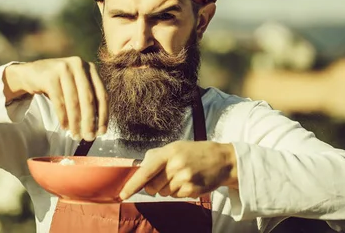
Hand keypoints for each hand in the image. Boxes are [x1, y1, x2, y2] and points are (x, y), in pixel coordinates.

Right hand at [3, 58, 107, 140]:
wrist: (31, 73)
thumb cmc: (60, 84)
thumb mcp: (77, 85)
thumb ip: (89, 99)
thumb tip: (99, 127)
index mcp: (91, 68)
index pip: (102, 94)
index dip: (104, 115)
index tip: (102, 132)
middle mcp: (79, 65)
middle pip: (88, 99)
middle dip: (89, 121)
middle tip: (89, 137)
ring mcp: (64, 69)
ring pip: (73, 102)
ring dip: (75, 122)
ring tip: (76, 135)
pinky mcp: (50, 76)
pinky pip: (59, 102)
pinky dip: (63, 117)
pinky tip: (65, 127)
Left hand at [119, 141, 238, 199]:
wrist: (221, 160)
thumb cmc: (195, 152)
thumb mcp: (175, 147)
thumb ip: (156, 156)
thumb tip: (139, 168)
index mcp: (169, 152)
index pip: (146, 171)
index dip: (132, 185)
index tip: (122, 195)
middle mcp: (176, 166)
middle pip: (152, 187)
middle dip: (155, 185)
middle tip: (167, 175)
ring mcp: (184, 179)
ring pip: (163, 193)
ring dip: (168, 188)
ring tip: (182, 176)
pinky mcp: (191, 190)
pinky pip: (175, 197)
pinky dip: (179, 192)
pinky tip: (189, 181)